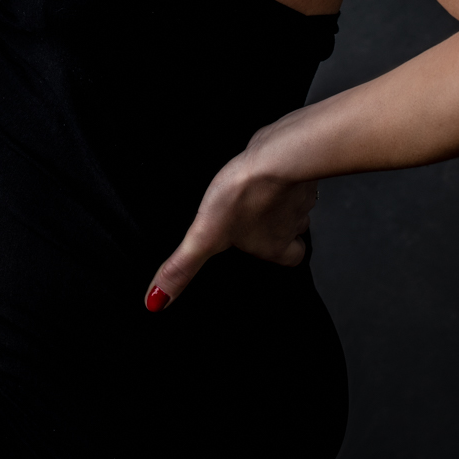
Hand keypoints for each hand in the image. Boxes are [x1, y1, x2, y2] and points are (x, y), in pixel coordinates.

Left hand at [144, 121, 318, 310]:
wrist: (274, 157)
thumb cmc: (244, 195)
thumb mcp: (204, 236)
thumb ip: (182, 267)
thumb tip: (158, 301)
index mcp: (275, 246)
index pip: (292, 258)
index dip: (283, 253)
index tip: (269, 248)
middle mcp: (293, 223)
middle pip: (297, 228)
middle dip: (282, 222)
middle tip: (259, 214)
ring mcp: (300, 193)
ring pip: (297, 200)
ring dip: (281, 196)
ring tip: (259, 188)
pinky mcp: (298, 164)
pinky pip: (294, 171)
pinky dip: (282, 170)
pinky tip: (265, 165)